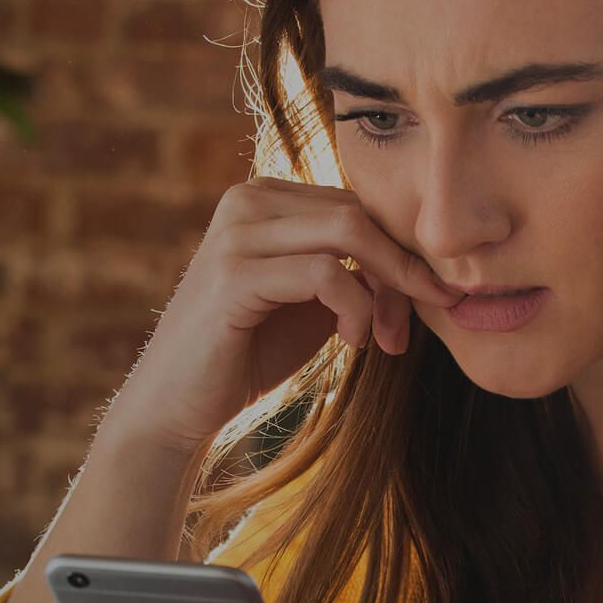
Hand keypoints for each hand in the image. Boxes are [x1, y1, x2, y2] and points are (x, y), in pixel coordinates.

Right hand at [102, 177, 464, 454]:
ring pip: (349, 232)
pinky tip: (353, 342)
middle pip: (359, 212)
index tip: (425, 301)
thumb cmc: (248, 353)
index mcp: (266, 197)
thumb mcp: (314, 302)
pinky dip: (354, 308)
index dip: (399, 251)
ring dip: (385, 290)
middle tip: (415, 323)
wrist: (177, 405)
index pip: (357, 203)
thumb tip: (419, 261)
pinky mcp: (234, 274)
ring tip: (382, 338)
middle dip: (401, 268)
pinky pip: (325, 273)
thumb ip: (355, 270)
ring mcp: (237, 233)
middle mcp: (247, 200)